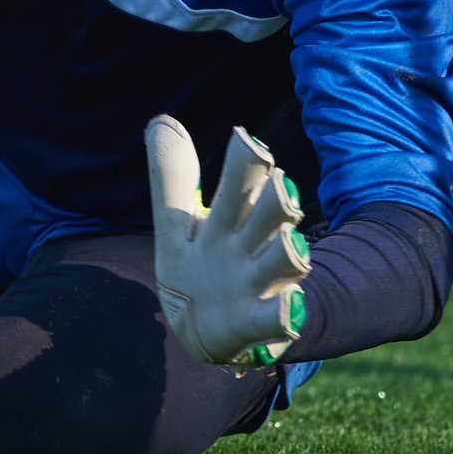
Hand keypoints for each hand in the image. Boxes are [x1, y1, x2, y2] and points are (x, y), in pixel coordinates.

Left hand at [145, 114, 310, 370]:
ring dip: (287, 252)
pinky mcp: (258, 323)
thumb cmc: (198, 269)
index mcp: (230, 219)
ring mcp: (258, 284)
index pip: (240, 185)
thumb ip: (172, 178)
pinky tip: (288, 305)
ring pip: (281, 262)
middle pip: (269, 217)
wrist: (207, 334)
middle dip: (277, 201)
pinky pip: (275, 317)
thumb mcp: (178, 226)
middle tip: (278, 183)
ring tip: (291, 243)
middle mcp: (251, 246)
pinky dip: (284, 313)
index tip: (245, 139)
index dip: (244, 163)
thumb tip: (161, 119)